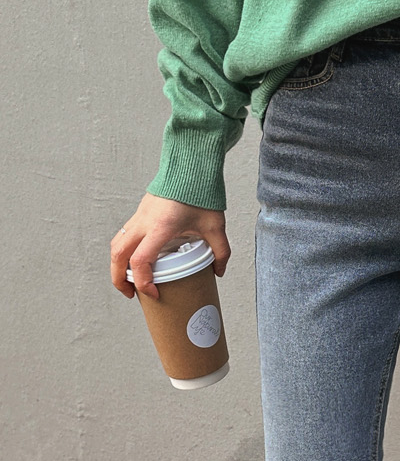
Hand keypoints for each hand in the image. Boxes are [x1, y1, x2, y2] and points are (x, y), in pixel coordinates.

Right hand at [111, 193, 230, 299]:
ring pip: (117, 244)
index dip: (143, 282)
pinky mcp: (140, 212)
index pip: (140, 260)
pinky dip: (124, 251)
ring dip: (117, 264)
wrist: (191, 166)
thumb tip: (218, 272)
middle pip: (118, 255)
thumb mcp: (216, 227)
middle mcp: (144, 222)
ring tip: (130, 281)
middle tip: (131, 294)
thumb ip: (220, 252)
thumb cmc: (201, 193)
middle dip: (119, 278)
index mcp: (160, 227)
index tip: (153, 293)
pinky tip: (136, 261)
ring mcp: (139, 215)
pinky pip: (124, 235)